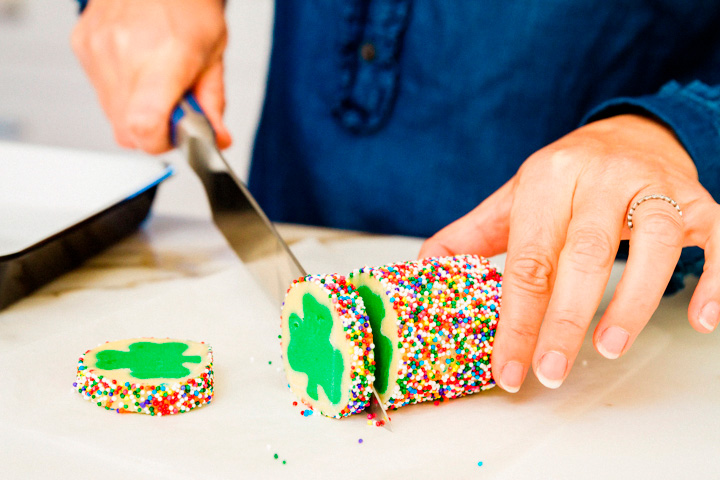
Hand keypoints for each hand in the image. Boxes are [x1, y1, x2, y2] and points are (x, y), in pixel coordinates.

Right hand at [71, 0, 230, 152]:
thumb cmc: (189, 3)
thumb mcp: (214, 55)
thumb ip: (213, 104)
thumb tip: (218, 139)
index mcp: (164, 58)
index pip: (145, 127)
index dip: (160, 143)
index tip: (175, 136)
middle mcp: (124, 54)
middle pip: (127, 131)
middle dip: (153, 131)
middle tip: (172, 106)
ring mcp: (98, 49)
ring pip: (112, 115)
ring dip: (136, 111)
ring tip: (156, 80)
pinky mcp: (82, 45)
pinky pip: (100, 91)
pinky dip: (121, 91)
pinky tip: (137, 66)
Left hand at [420, 114, 719, 391]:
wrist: (628, 135)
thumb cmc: (565, 180)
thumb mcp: (514, 200)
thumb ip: (471, 236)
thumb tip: (422, 270)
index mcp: (548, 179)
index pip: (527, 257)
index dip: (515, 319)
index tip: (508, 368)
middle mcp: (602, 177)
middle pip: (582, 253)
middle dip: (564, 319)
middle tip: (550, 370)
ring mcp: (655, 186)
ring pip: (655, 242)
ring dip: (632, 300)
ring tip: (608, 348)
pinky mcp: (698, 199)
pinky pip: (718, 236)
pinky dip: (716, 278)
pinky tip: (702, 319)